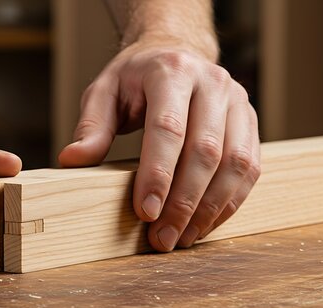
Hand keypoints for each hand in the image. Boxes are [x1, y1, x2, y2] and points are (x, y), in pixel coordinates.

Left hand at [58, 40, 259, 250]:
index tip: (144, 213)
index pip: (168, 128)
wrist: (175, 53)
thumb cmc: (135, 78)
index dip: (157, 174)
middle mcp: (212, 83)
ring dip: (209, 209)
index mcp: (171, 71)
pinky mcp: (250, 122)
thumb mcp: (104, 92)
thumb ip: (91, 127)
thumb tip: (71, 161)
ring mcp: (237, 101)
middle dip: (183, 202)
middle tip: (162, 238)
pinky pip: (250, 168)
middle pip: (206, 151)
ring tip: (182, 239)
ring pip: (235, 163)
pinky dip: (229, 202)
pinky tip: (205, 224)